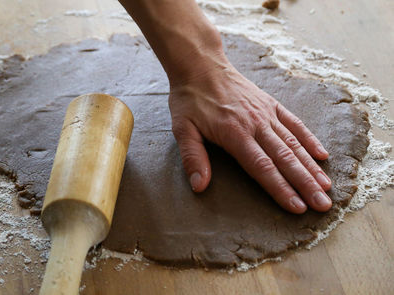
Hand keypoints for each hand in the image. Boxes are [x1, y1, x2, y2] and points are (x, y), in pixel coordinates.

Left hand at [169, 59, 332, 213]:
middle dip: (305, 185)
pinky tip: (322, 155)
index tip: (297, 208)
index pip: (262, 167)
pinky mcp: (271, 104)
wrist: (200, 64)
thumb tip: (199, 186)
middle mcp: (256, 124)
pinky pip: (294, 123)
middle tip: (323, 206)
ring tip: (327, 187)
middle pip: (285, 159)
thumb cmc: (190, 99)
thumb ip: (192, 158)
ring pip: (294, 144)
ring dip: (311, 167)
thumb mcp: (182, 128)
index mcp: (234, 134)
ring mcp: (266, 113)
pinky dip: (309, 140)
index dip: (280, 189)